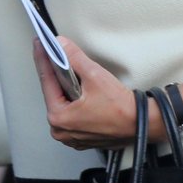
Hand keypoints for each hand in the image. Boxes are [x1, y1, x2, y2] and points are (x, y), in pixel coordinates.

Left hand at [35, 37, 146, 151]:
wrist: (143, 125)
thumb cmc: (122, 109)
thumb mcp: (95, 76)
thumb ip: (74, 58)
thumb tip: (61, 45)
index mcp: (59, 117)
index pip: (46, 81)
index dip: (43, 59)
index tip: (39, 45)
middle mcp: (61, 131)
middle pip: (53, 93)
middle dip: (56, 74)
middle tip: (54, 55)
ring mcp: (71, 137)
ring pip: (63, 104)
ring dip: (66, 88)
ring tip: (70, 72)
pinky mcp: (82, 138)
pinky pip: (72, 114)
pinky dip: (75, 102)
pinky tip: (81, 91)